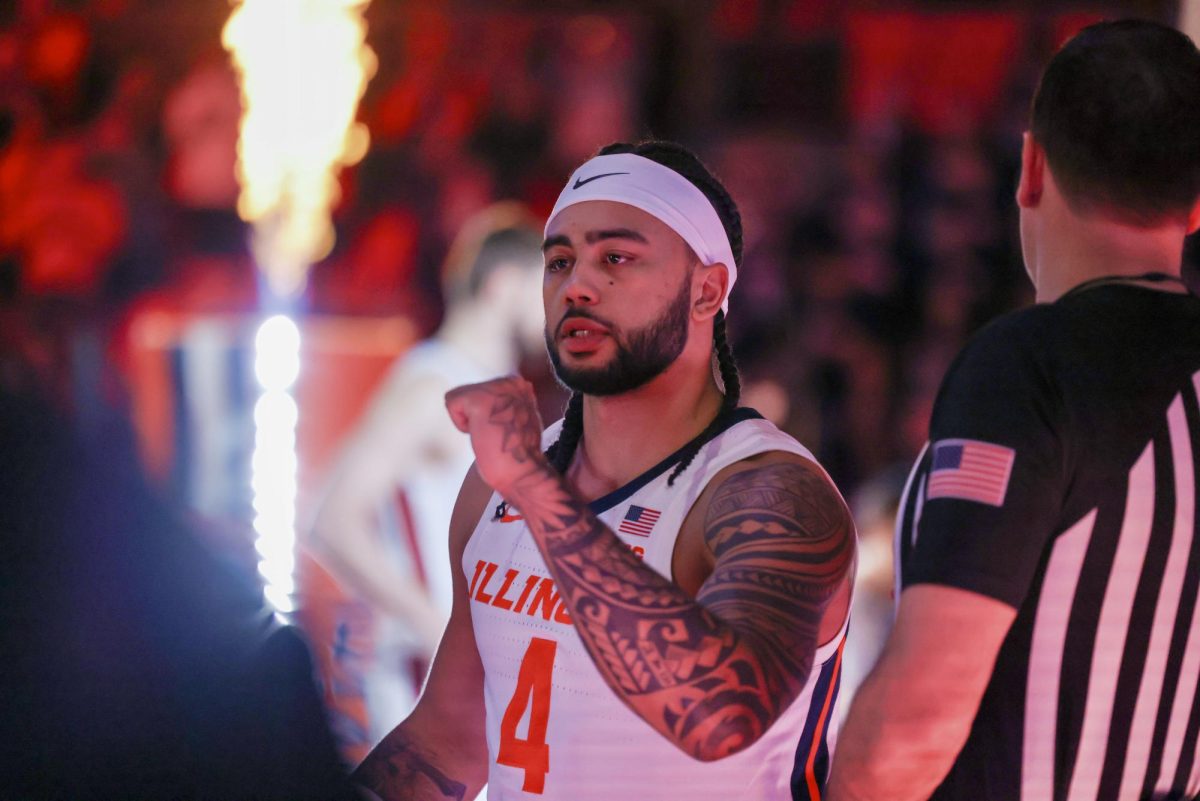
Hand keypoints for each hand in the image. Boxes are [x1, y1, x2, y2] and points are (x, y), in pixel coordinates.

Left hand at [445, 376, 547, 495]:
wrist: (522, 472)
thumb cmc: (516, 456)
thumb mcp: (517, 420)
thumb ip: (504, 407)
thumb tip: (484, 406)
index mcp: (520, 386)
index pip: (482, 391)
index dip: (485, 416)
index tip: (502, 431)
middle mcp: (510, 382)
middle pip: (469, 392)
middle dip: (476, 417)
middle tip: (495, 434)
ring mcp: (496, 388)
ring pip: (458, 397)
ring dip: (468, 421)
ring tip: (489, 434)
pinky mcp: (479, 399)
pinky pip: (451, 403)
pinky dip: (460, 424)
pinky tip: (481, 434)